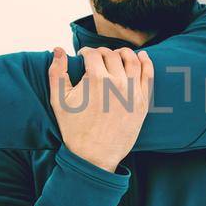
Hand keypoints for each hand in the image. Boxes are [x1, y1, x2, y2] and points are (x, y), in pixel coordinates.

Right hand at [48, 46, 152, 172]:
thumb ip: (57, 73)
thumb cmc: (74, 129)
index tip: (83, 57)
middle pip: (112, 55)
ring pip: (132, 60)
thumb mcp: (58, 101)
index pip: (93, 53)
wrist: (94, 156)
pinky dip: (146, 62)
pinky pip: (148, 76)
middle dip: (102, 53)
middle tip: (97, 59)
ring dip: (124, 53)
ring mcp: (132, 92)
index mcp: (96, 79)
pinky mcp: (142, 102)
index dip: (85, 52)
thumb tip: (57, 49)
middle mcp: (117, 83)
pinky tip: (142, 57)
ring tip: (117, 55)